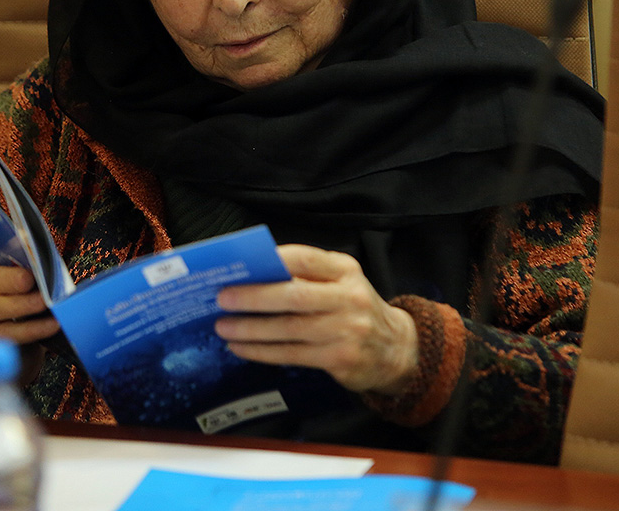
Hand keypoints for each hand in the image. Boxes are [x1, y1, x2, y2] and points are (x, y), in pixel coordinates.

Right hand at [0, 248, 60, 344]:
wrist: (8, 336)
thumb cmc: (20, 297)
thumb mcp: (21, 276)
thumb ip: (30, 267)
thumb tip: (46, 260)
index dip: (12, 250)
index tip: (28, 247)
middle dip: (12, 279)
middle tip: (29, 279)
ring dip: (23, 305)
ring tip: (45, 302)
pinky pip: (8, 333)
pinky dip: (31, 330)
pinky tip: (50, 326)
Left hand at [214, 243, 418, 395]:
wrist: (396, 349)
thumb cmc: (354, 308)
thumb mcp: (342, 282)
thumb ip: (307, 275)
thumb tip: (252, 274)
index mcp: (345, 271)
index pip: (306, 259)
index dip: (272, 261)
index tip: (242, 265)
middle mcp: (348, 298)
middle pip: (294, 296)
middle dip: (253, 297)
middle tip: (222, 298)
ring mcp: (346, 330)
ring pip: (289, 329)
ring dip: (251, 329)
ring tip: (223, 326)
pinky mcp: (340, 359)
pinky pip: (292, 354)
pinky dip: (261, 351)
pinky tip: (240, 347)